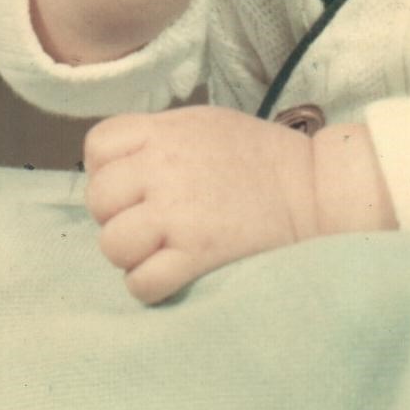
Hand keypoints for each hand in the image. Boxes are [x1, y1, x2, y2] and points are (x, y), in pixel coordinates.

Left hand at [85, 106, 317, 303]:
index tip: (133, 182)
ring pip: (111, 244)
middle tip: (149, 220)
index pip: (98, 146)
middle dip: (117, 214)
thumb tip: (122, 164)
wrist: (311, 188)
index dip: (107, 168)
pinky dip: (150, 285)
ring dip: (131, 253)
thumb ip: (159, 138)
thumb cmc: (259, 155)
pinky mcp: (195, 254)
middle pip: (99, 199)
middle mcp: (163, 169)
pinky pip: (141, 283)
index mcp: (165, 132)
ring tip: (160, 248)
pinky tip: (172, 272)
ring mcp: (177, 213)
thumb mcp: (204, 124)